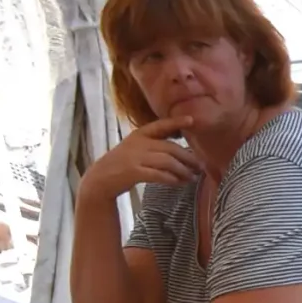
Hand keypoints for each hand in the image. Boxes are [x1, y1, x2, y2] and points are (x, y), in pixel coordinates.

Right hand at [81, 115, 200, 205]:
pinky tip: (179, 182)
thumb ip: (156, 145)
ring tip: (192, 178)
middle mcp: (138, 144)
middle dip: (188, 157)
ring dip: (183, 171)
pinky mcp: (134, 172)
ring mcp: (135, 157)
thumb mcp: (137, 148)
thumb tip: (183, 151)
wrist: (101, 178)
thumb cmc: (124, 163)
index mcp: (139, 135)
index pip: (160, 125)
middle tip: (200, 166)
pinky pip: (159, 175)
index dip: (176, 122)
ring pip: (167, 162)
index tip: (192, 119)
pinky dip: (172, 179)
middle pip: (170, 148)